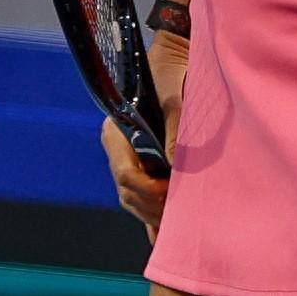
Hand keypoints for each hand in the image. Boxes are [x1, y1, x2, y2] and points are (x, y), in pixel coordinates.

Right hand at [101, 31, 186, 241]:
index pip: (126, 174)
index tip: (173, 192)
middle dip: (153, 207)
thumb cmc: (172, 76)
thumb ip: (175, 132)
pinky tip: (165, 232)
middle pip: (128, 193)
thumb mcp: (176, 101)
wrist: (174, 62)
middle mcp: (117, 147)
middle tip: (180, 213)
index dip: (149, 190)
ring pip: (132, 199)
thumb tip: (174, 167)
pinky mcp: (140, 164)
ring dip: (154, 212)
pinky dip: (152, 214)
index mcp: (115, 132)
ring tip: (179, 218)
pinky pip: (140, 197)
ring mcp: (126, 158)